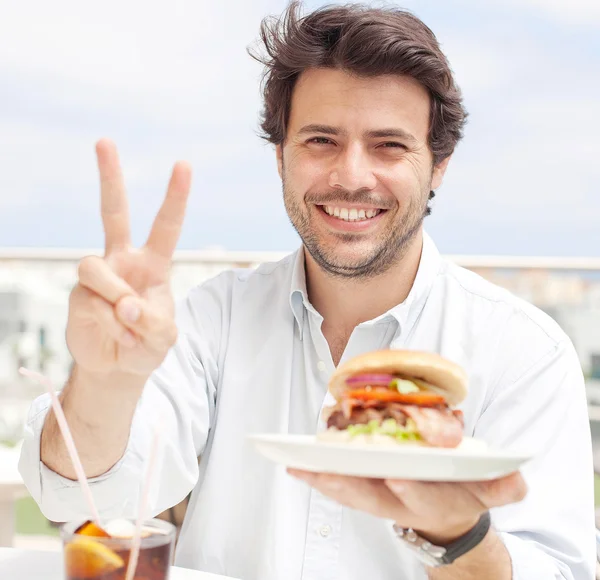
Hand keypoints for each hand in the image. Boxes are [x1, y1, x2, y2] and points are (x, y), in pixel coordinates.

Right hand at [66, 139, 190, 377]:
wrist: (118, 367)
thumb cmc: (147, 344)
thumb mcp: (164, 338)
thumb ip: (155, 323)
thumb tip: (127, 306)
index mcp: (153, 264)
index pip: (166, 226)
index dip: (175, 197)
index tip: (183, 164)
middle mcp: (123, 261)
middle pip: (113, 213)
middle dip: (109, 178)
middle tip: (105, 141)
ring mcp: (99, 276)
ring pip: (94, 267)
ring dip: (115, 299)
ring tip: (130, 325)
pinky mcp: (79, 295)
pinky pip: (91, 300)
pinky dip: (110, 323)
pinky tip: (119, 336)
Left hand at [287, 469, 526, 543]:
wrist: (446, 514)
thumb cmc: (463, 490)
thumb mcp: (490, 490)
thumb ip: (504, 484)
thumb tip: (518, 479)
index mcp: (434, 499)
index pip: (424, 498)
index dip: (414, 491)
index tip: (399, 478)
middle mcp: (401, 503)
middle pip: (373, 498)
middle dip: (351, 486)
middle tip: (326, 471)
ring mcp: (378, 500)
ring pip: (348, 493)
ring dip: (324, 481)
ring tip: (297, 465)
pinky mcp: (361, 492)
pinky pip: (336, 486)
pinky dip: (316, 477)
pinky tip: (293, 464)